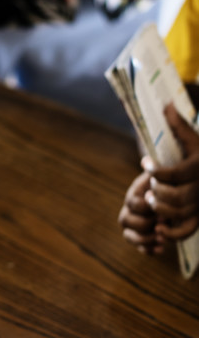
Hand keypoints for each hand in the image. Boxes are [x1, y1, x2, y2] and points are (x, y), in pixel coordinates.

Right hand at [118, 170, 162, 253]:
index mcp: (134, 194)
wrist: (170, 190)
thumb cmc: (168, 181)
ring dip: (145, 239)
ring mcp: (133, 223)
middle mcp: (129, 209)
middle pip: (126, 220)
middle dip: (145, 225)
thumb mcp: (162, 175)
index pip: (132, 204)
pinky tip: (162, 249)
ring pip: (128, 235)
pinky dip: (148, 250)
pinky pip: (138, 246)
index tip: (162, 210)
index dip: (145, 208)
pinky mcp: (140, 234)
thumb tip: (145, 161)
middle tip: (164, 224)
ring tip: (163, 240)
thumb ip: (156, 171)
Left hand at [141, 103, 198, 240]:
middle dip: (157, 192)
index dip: (156, 171)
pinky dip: (172, 233)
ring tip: (150, 200)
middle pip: (176, 196)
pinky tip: (159, 226)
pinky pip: (187, 231)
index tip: (145, 164)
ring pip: (179, 213)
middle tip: (148, 187)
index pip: (176, 173)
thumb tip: (166, 104)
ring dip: (160, 209)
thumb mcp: (193, 139)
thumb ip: (179, 125)